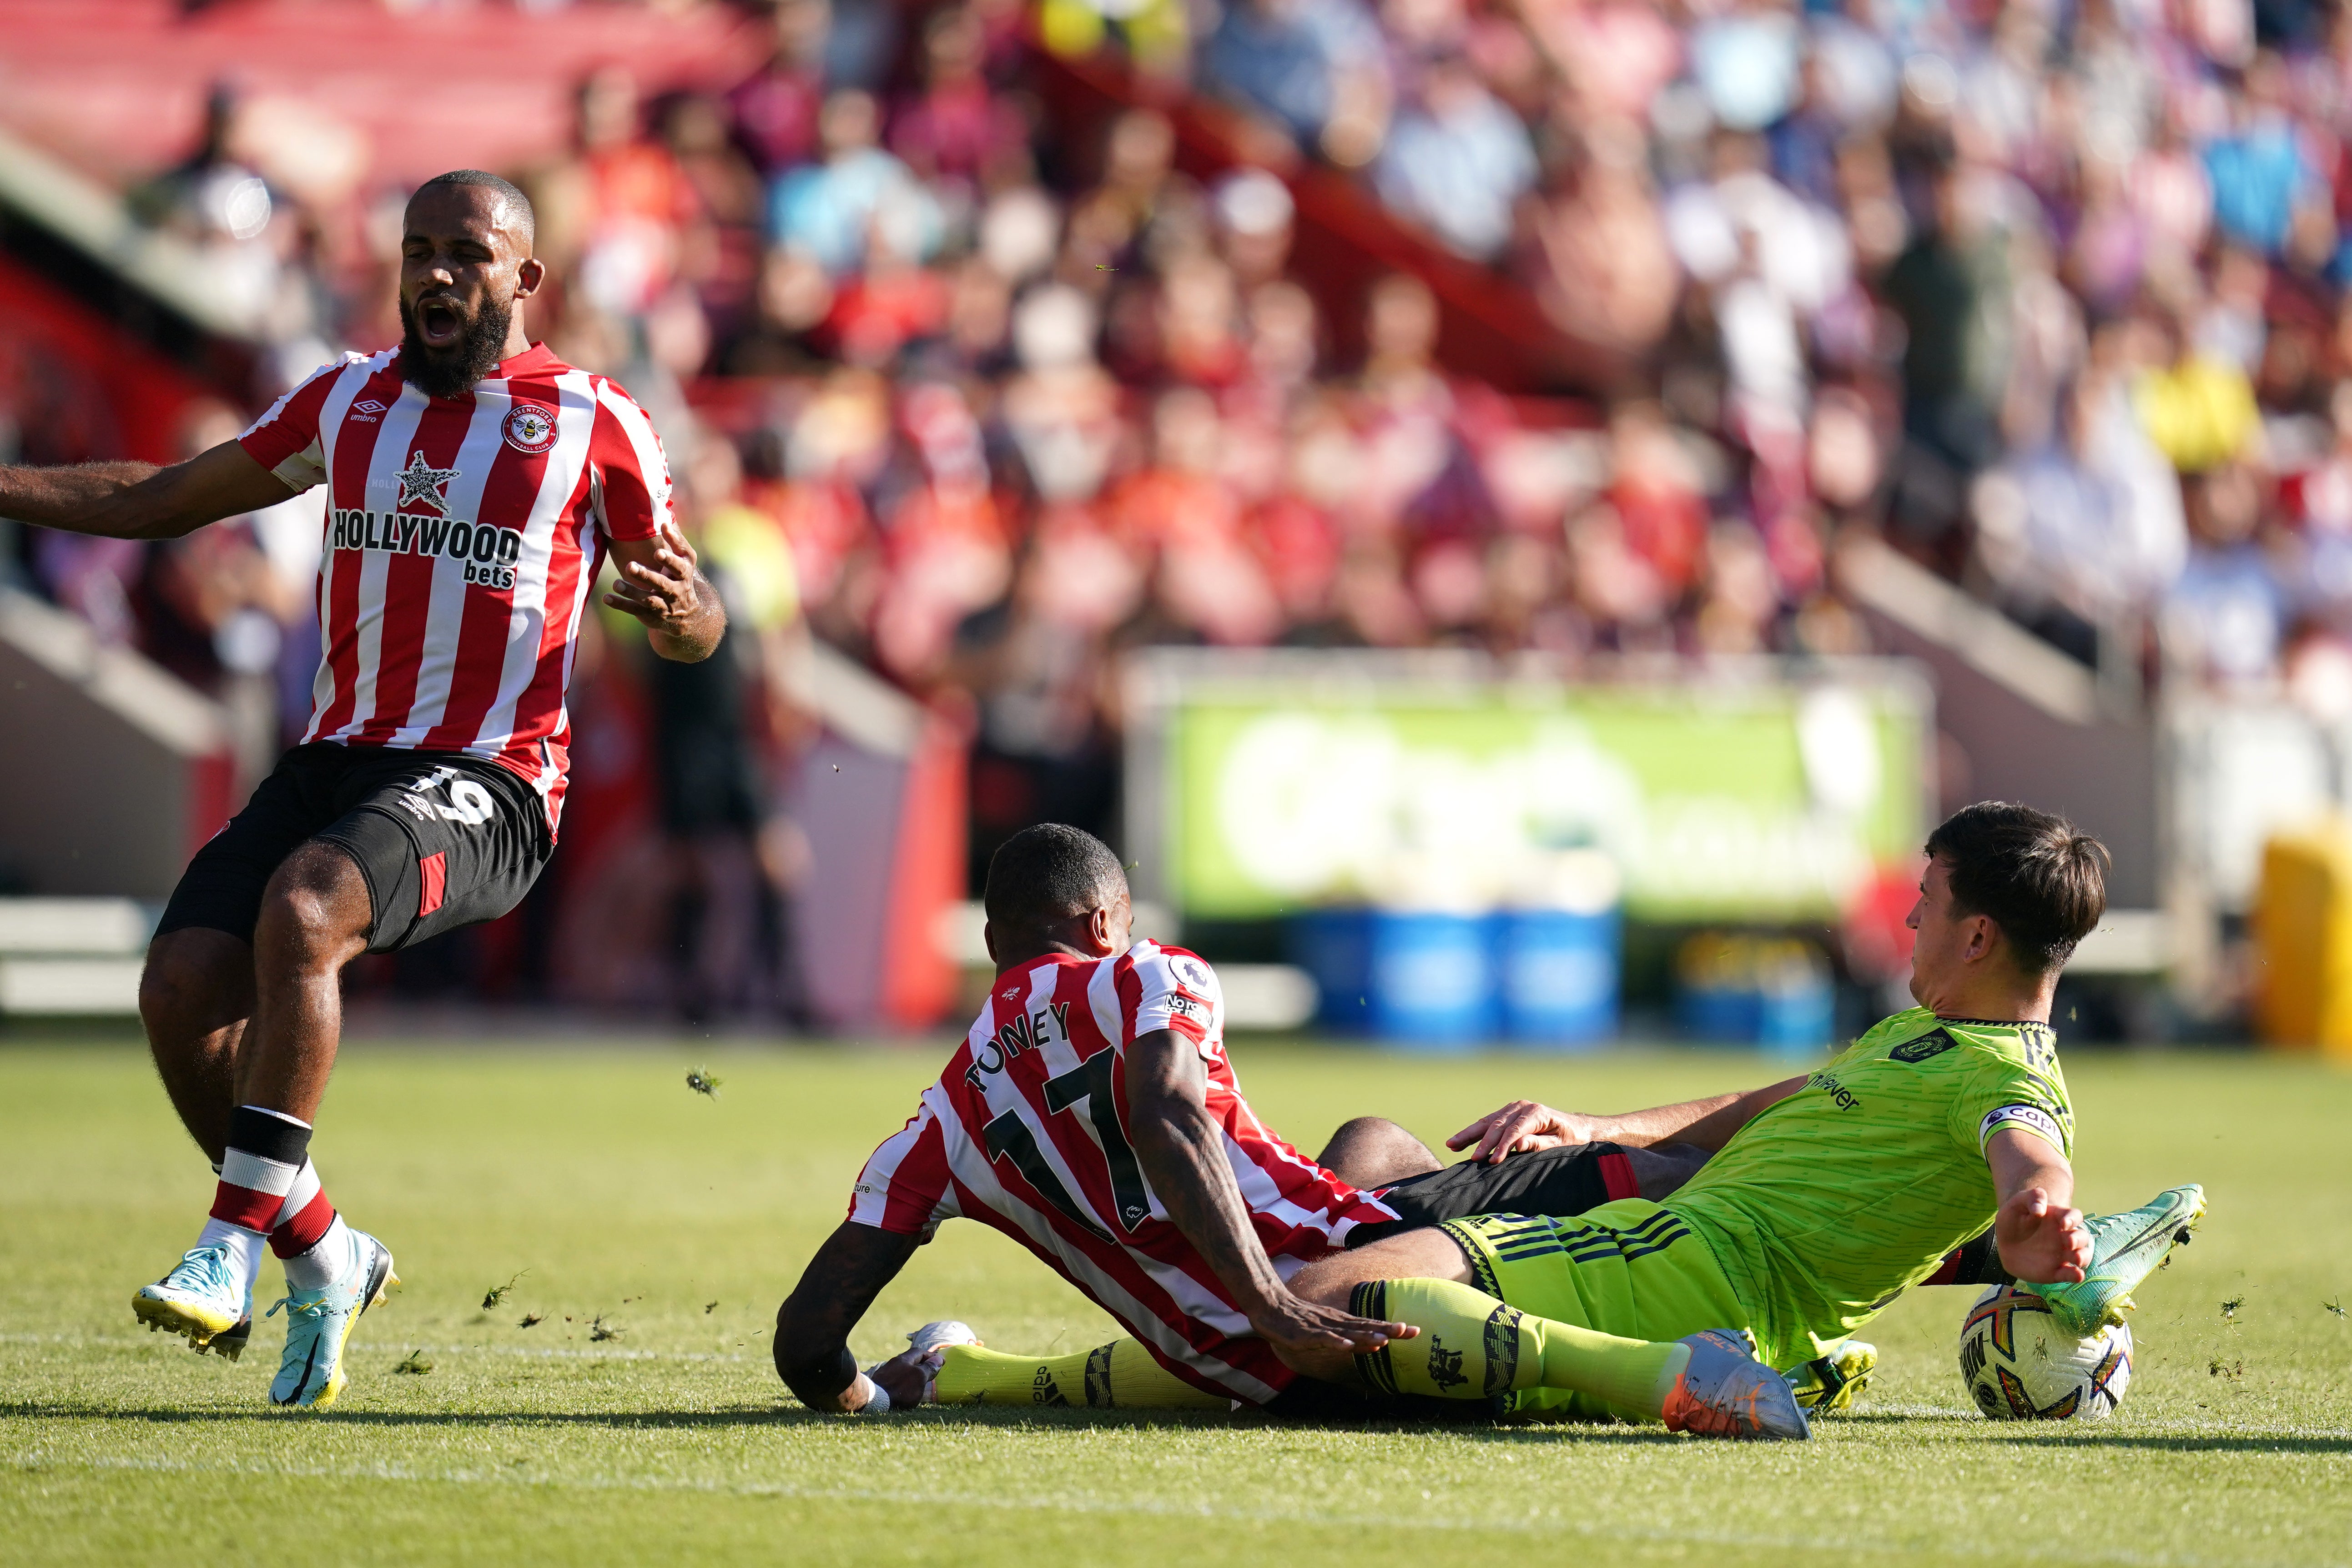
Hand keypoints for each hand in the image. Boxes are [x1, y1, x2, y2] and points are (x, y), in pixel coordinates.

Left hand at [602, 522, 703, 637]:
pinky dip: (621, 605)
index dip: (669, 561)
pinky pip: (635, 611)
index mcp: (684, 575)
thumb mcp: (686, 561)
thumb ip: (677, 542)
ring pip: (648, 600)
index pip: (679, 568)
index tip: (657, 552)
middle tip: (630, 565)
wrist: (688, 615)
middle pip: (662, 585)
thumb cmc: (682, 578)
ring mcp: (664, 606)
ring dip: (632, 592)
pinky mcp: (651, 616)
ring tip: (616, 583)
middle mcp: (676, 592)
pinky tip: (607, 597)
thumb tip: (665, 522)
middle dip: (646, 576)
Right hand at [1247, 1287, 1415, 1367]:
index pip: (1373, 1325)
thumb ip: (1352, 1336)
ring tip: (1384, 1341)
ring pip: (1347, 1332)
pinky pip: (1322, 1339)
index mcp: (1343, 1322)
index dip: (1393, 1328)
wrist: (1270, 1306)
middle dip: (1388, 1330)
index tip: (1416, 1330)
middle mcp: (1337, 1323)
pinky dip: (1335, 1342)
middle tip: (1411, 1331)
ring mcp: (1322, 1327)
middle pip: (1366, 1326)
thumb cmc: (1300, 1319)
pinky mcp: (1306, 1334)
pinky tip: (1346, 1346)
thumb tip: (1378, 1343)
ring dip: (1366, 1336)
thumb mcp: (1330, 1329)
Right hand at [1446, 1101, 1596, 1164]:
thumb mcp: (1560, 1145)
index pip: (1515, 1130)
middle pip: (1498, 1125)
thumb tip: (1518, 1144)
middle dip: (1483, 1142)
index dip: (1503, 1146)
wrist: (1576, 1128)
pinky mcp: (1507, 1114)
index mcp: (1536, 1112)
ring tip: (1451, 1145)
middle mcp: (1522, 1107)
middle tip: (1472, 1159)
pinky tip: (1458, 1142)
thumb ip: (1539, 1144)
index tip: (1492, 1161)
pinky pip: (1487, 1123)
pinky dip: (1473, 1133)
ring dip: (1469, 1134)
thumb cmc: (1571, 1139)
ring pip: (1487, 1122)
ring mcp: (1512, 1109)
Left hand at [1992, 1185, 2091, 1283]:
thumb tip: (2040, 1210)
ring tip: (2077, 1259)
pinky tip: (2077, 1275)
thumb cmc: (2012, 1220)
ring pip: (2083, 1255)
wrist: (2004, 1244)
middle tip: (2069, 1242)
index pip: (2074, 1216)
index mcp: (2058, 1218)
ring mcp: (2062, 1254)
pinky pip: (2070, 1274)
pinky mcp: (2056, 1271)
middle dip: (2079, 1240)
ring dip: (2084, 1257)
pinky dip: (2076, 1275)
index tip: (2063, 1223)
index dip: (2072, 1219)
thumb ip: (2031, 1198)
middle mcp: (2064, 1237)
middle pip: (2082, 1237)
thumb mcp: (2017, 1204)